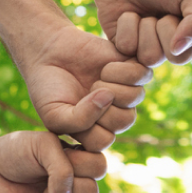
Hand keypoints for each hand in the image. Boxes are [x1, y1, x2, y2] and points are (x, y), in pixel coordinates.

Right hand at [18, 25, 152, 150]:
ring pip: (136, 97)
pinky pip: (143, 75)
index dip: (88, 125)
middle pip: (125, 120)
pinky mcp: (131, 68)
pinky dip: (122, 71)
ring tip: (97, 79)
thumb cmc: (48, 87)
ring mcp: (125, 91)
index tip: (72, 108)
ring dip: (113, 87)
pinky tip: (106, 69)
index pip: (104, 140)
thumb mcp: (54, 115)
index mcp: (97, 130)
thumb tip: (108, 99)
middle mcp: (114, 112)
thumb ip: (78, 122)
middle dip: (103, 105)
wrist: (48, 52)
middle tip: (87, 90)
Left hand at [86, 0, 191, 64]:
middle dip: (166, 28)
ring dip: (145, 29)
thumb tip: (178, 50)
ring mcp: (152, 48)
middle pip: (180, 57)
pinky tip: (126, 15)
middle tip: (160, 9)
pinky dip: (126, 29)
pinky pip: (129, 52)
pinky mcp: (127, 50)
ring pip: (153, 58)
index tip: (185, 6)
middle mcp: (178, 42)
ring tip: (143, 12)